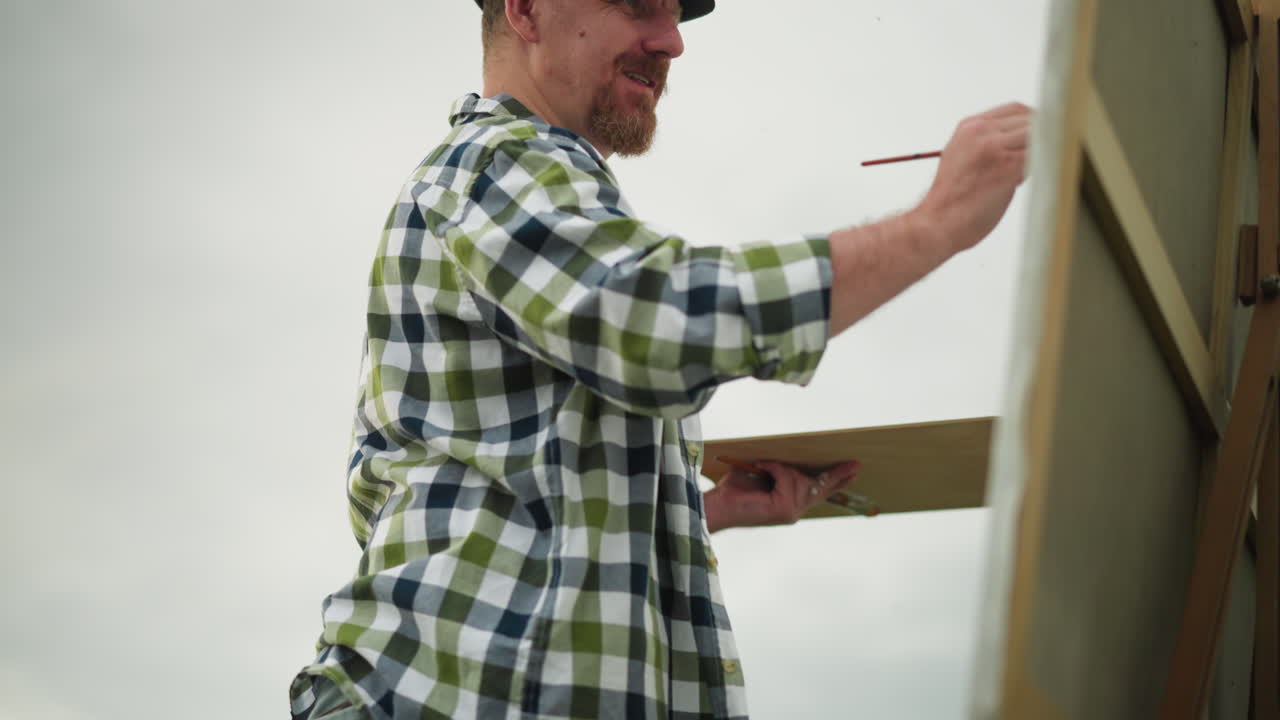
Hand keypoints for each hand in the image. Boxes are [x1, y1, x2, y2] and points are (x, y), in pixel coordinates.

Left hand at [703, 460, 859, 532]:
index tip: (854, 471)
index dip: (837, 482)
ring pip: (800, 480)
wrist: (717, 506)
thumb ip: (782, 472)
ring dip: (782, 468)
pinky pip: (786, 477)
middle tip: (853, 463)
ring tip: (763, 466)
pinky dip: (773, 469)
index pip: (818, 493)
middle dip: (835, 475)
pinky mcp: (783, 508)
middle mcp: (793, 511)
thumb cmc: (735, 490)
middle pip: (820, 488)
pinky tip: (760, 468)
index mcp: (790, 504)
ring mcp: (790, 512)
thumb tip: (796, 459)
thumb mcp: (764, 475)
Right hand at [918, 102, 1031, 252]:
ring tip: (1037, 172)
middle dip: (1042, 137)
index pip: (1015, 109)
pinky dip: (1043, 166)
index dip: (1033, 122)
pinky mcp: (1006, 166)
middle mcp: (980, 131)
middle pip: (1030, 119)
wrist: (936, 224)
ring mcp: (993, 147)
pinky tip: (1036, 180)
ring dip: (1043, 153)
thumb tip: (1021, 144)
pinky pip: (1039, 157)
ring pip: (1038, 137)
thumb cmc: (951, 200)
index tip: (1043, 135)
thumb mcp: (960, 157)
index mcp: (969, 127)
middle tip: (1048, 155)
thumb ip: (987, 144)